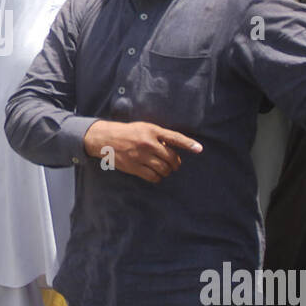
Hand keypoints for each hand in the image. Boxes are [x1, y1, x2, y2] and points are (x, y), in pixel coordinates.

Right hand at [82, 119, 202, 183]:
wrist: (105, 139)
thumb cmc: (128, 132)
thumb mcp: (144, 128)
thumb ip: (159, 136)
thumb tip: (173, 149)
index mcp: (152, 131)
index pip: (175, 137)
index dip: (188, 144)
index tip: (199, 149)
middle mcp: (148, 143)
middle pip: (171, 158)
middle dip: (176, 164)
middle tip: (175, 165)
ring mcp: (141, 156)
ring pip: (163, 169)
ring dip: (167, 171)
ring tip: (165, 170)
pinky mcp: (134, 167)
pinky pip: (153, 177)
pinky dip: (158, 178)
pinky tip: (156, 175)